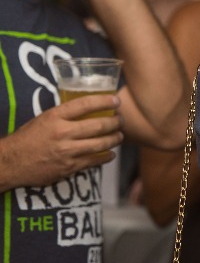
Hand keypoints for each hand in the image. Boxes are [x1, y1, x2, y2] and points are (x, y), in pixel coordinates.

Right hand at [0, 95, 123, 188]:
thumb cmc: (28, 138)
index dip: (104, 101)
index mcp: (55, 117)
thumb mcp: (44, 119)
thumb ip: (65, 115)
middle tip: (121, 120)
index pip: (85, 104)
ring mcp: (66, 152)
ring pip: (100, 144)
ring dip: (114, 139)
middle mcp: (62, 133)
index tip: (117, 100)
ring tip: (120, 136)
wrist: (10, 163)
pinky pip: (93, 161)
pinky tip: (111, 154)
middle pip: (98, 125)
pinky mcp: (68, 168)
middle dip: (115, 122)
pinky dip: (105, 157)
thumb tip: (90, 109)